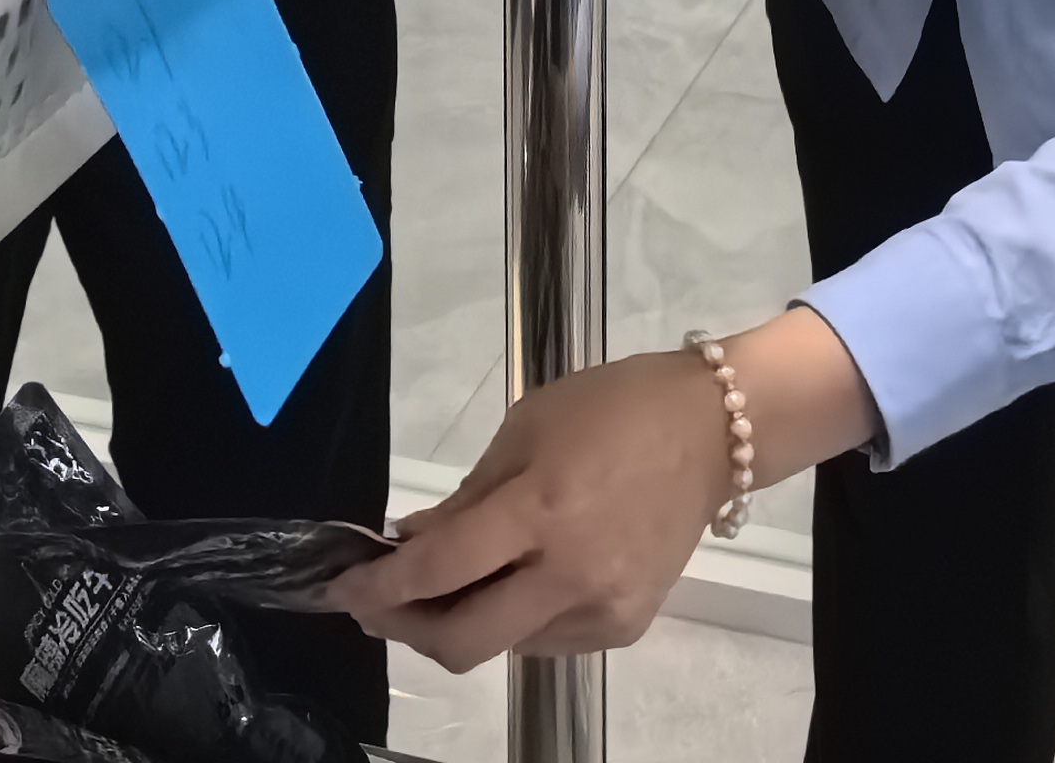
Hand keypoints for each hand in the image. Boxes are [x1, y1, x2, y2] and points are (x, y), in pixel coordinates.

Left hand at [341, 313, 874, 667]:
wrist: (713, 429)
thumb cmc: (612, 408)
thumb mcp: (525, 430)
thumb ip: (466, 499)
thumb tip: (410, 545)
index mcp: (543, 510)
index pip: (442, 569)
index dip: (381, 587)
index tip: (342, 588)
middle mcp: (573, 575)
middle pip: (464, 642)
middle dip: (406, 628)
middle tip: (377, 603)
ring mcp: (603, 609)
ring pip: (503, 646)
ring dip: (459, 621)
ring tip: (443, 585)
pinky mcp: (625, 627)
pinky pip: (544, 639)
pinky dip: (512, 617)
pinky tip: (509, 582)